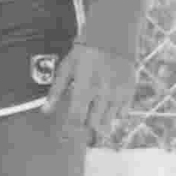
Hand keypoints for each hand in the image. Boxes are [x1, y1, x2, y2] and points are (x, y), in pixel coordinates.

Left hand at [50, 26, 140, 143]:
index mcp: (85, 88)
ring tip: (92, 131)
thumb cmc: (85, 52)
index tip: (63, 139)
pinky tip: (106, 115)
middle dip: (84, 133)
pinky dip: (114, 118)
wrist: (114, 37)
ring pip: (109, 122)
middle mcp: (104, 93)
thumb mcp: (65, 69)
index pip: (75, 119)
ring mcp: (119, 93)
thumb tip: (45, 111)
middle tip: (78, 137)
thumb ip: (56, 92)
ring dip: (99, 128)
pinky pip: (123, 113)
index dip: (68, 132)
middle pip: (93, 125)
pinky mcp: (130, 90)